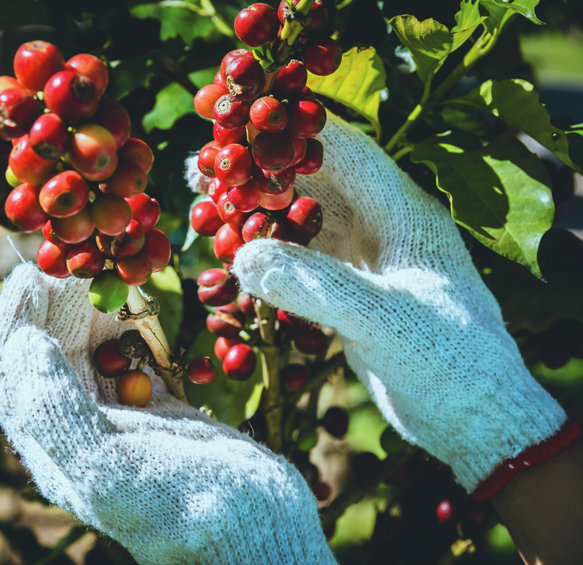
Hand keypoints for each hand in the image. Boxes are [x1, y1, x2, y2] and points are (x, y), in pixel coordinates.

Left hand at [0, 262, 335, 564]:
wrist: (257, 536)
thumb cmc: (186, 508)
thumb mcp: (111, 469)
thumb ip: (58, 411)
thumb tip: (23, 345)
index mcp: (57, 451)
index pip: (16, 378)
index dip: (16, 324)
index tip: (31, 274)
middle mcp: (81, 435)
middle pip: (50, 360)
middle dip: (54, 308)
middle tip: (74, 262)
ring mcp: (122, 424)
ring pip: (89, 357)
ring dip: (89, 314)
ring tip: (104, 276)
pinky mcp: (159, 414)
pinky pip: (132, 362)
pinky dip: (131, 331)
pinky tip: (139, 310)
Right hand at [202, 114, 575, 495]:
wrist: (471, 416)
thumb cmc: (448, 361)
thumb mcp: (384, 320)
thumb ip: (316, 287)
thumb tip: (245, 258)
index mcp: (405, 213)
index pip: (345, 154)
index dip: (292, 138)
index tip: (238, 134)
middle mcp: (384, 227)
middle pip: (314, 185)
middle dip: (263, 180)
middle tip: (205, 180)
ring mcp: (367, 260)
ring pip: (303, 224)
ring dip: (261, 221)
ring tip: (211, 220)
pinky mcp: (353, 293)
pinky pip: (303, 263)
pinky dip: (270, 261)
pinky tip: (236, 268)